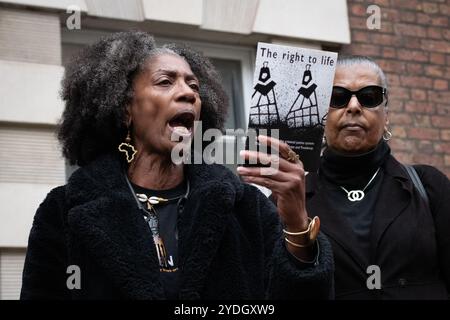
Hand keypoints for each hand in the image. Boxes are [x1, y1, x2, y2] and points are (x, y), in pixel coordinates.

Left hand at [237, 135, 315, 259]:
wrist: (297, 215)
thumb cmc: (289, 196)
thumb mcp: (287, 179)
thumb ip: (277, 169)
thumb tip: (258, 158)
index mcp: (297, 165)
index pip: (284, 149)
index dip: (272, 142)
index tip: (259, 138)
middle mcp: (296, 171)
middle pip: (273, 159)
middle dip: (256, 156)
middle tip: (243, 153)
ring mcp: (292, 180)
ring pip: (267, 171)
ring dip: (251, 170)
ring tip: (240, 169)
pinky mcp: (285, 190)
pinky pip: (266, 182)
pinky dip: (254, 180)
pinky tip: (246, 178)